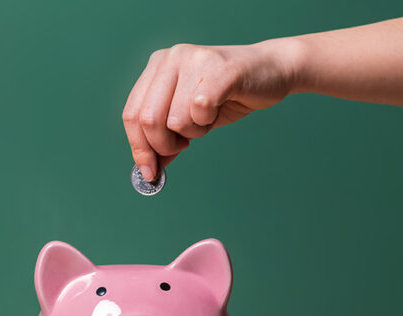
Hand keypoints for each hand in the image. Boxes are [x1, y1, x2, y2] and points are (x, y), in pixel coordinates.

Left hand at [122, 40, 298, 180]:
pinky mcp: (218, 69)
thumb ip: (166, 138)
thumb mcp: (189, 118)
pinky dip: (207, 122)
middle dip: (163, 146)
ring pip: (173, 121)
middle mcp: (170, 58)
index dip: (138, 147)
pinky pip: (199, 111)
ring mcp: (193, 59)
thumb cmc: (228, 95)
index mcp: (157, 66)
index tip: (149, 171)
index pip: (131, 114)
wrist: (272, 71)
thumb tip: (148, 169)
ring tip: (208, 118)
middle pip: (146, 120)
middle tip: (183, 145)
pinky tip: (218, 110)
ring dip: (193, 132)